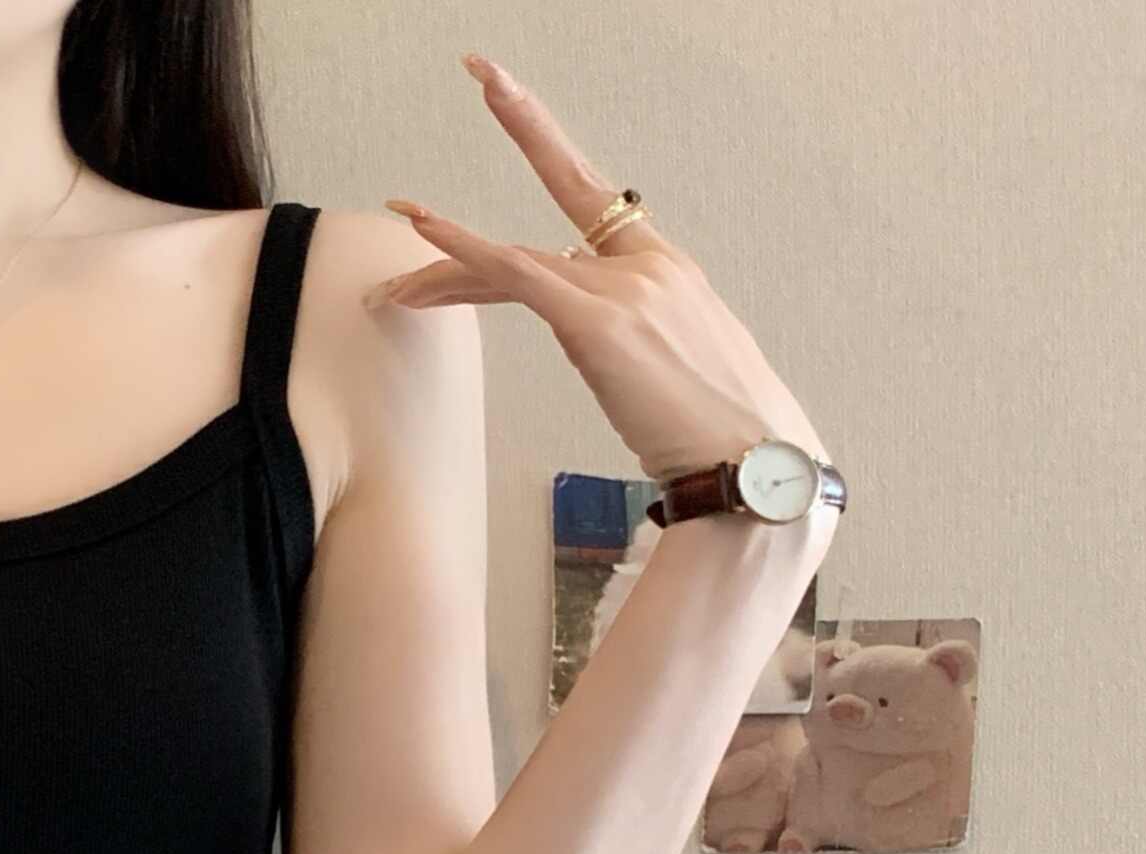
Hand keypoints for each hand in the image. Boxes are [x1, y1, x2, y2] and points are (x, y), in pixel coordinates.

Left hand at [369, 54, 833, 488]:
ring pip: (508, 264)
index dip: (544, 142)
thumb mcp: (678, 372)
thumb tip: (605, 340)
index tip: (506, 96)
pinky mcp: (598, 324)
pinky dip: (460, 250)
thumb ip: (638, 339)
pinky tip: (421, 227)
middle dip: (498, 164)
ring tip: (388, 287)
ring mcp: (622, 289)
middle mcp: (644, 265)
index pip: (588, 198)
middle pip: (536, 233)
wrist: (757, 464)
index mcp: (664, 269)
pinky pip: (513, 274)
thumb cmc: (722, 436)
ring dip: (442, 272)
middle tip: (457, 115)